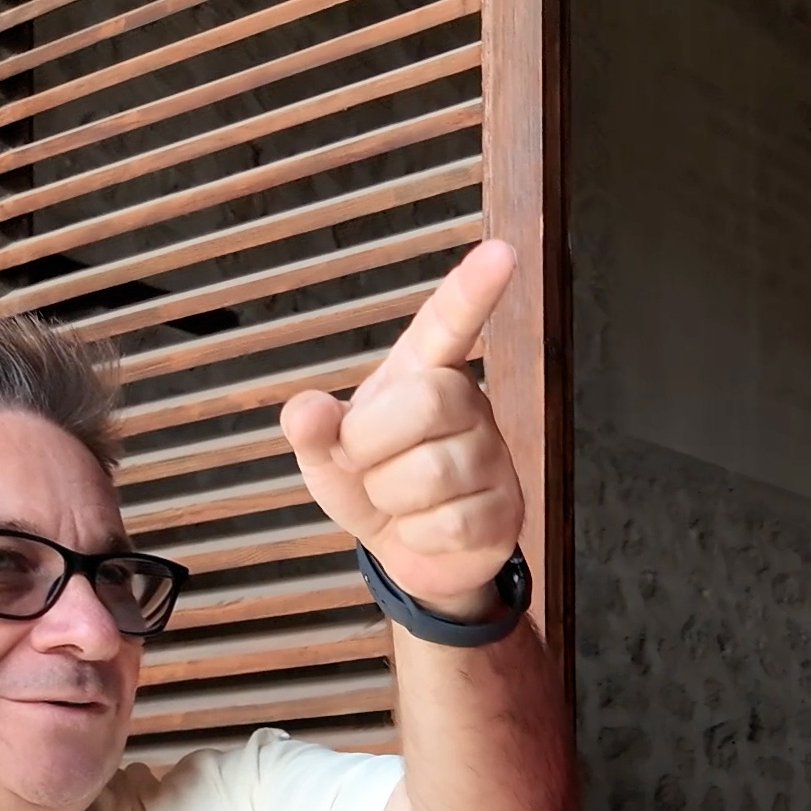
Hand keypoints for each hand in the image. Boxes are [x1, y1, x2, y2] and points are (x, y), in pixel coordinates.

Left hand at [282, 241, 526, 622]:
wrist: (413, 557)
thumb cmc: (373, 485)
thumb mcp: (327, 455)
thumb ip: (311, 429)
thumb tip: (306, 409)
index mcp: (423, 373)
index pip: (449, 322)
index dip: (472, 289)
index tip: (502, 252)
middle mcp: (468, 403)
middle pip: (429, 401)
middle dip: (373, 443)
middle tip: (364, 463)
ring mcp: (492, 457)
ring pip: (431, 472)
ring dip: (391, 497)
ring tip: (398, 500)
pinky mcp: (504, 510)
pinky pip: (447, 522)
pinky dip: (417, 535)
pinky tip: (425, 529)